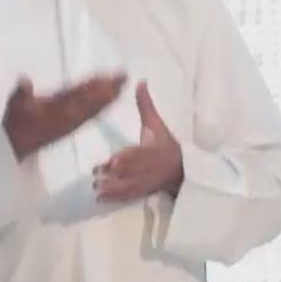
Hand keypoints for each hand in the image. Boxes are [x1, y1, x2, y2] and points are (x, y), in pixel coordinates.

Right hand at [2, 71, 126, 158]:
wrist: (14, 146)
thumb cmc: (15, 125)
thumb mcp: (15, 107)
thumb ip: (21, 94)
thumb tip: (25, 81)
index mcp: (60, 112)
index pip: (83, 97)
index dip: (97, 88)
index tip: (110, 78)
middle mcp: (69, 117)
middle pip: (93, 102)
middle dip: (109, 89)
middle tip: (124, 76)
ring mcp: (70, 122)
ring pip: (94, 108)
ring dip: (108, 97)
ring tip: (121, 84)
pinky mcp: (69, 125)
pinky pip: (89, 115)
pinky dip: (100, 106)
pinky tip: (108, 101)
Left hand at [92, 81, 183, 202]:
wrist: (183, 169)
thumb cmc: (166, 144)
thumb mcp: (156, 124)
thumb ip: (145, 105)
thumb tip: (140, 82)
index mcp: (152, 151)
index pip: (138, 156)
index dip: (127, 160)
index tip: (113, 162)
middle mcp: (148, 168)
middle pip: (131, 173)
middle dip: (114, 175)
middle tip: (96, 174)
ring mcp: (145, 182)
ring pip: (128, 187)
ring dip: (112, 189)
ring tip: (96, 188)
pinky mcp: (142, 191)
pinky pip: (128, 196)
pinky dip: (115, 199)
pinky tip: (100, 199)